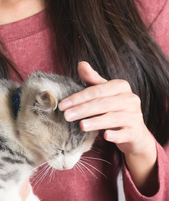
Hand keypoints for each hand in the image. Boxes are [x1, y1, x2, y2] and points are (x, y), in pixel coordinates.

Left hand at [58, 62, 157, 193]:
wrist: (134, 132)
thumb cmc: (114, 108)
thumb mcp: (104, 92)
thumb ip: (92, 79)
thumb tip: (81, 64)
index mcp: (121, 86)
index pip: (96, 90)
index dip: (79, 97)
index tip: (63, 105)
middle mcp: (130, 99)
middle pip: (103, 103)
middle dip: (83, 109)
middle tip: (66, 116)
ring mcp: (134, 116)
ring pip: (113, 118)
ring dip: (96, 122)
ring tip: (81, 125)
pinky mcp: (136, 132)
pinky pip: (125, 133)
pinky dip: (116, 135)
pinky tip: (106, 136)